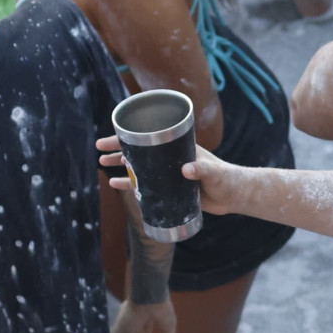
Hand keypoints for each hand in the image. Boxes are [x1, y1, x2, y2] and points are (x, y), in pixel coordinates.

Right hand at [99, 141, 243, 214]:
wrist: (234, 195)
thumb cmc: (226, 178)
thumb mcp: (213, 172)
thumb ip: (202, 170)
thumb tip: (187, 170)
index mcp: (178, 148)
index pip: (150, 138)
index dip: (130, 137)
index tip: (112, 136)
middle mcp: (170, 159)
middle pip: (139, 151)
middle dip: (118, 149)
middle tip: (99, 151)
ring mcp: (168, 173)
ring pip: (139, 167)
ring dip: (120, 166)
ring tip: (102, 165)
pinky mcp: (169, 188)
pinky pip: (145, 185)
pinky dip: (131, 184)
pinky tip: (117, 184)